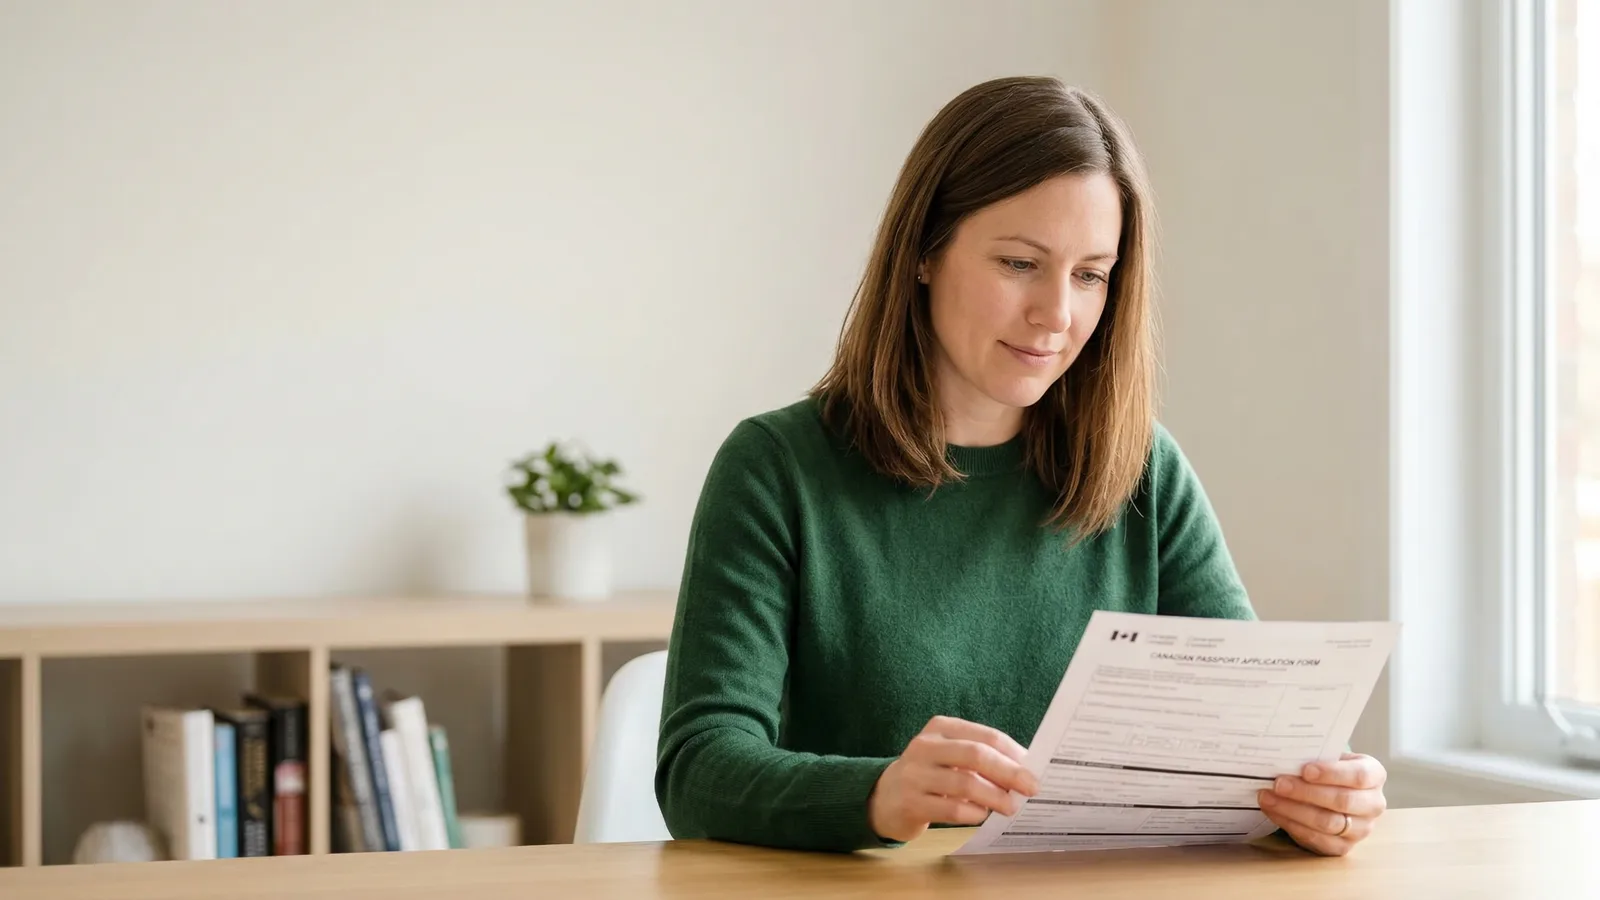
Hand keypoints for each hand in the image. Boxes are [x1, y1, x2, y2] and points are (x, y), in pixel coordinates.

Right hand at [867, 715, 1039, 842]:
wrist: (883, 797)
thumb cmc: (929, 775)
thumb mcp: (948, 756)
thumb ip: (980, 757)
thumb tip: (1025, 770)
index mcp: (940, 728)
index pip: (985, 736)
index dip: (1013, 753)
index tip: (1036, 768)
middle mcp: (925, 747)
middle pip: (976, 756)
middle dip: (1009, 773)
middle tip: (1031, 788)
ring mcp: (915, 775)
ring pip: (965, 783)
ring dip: (994, 797)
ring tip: (1010, 807)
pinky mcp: (912, 803)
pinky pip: (951, 809)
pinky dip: (974, 813)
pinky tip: (981, 815)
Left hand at [1258, 752, 1386, 855]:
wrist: (1331, 792)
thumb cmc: (1327, 770)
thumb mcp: (1328, 758)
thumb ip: (1315, 756)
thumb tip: (1284, 756)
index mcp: (1374, 775)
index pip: (1359, 776)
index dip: (1331, 773)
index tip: (1305, 770)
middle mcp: (1373, 804)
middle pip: (1342, 801)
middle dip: (1306, 792)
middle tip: (1278, 784)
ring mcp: (1361, 829)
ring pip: (1328, 823)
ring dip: (1293, 810)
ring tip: (1268, 797)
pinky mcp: (1343, 847)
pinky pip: (1317, 839)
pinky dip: (1291, 825)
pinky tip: (1274, 812)